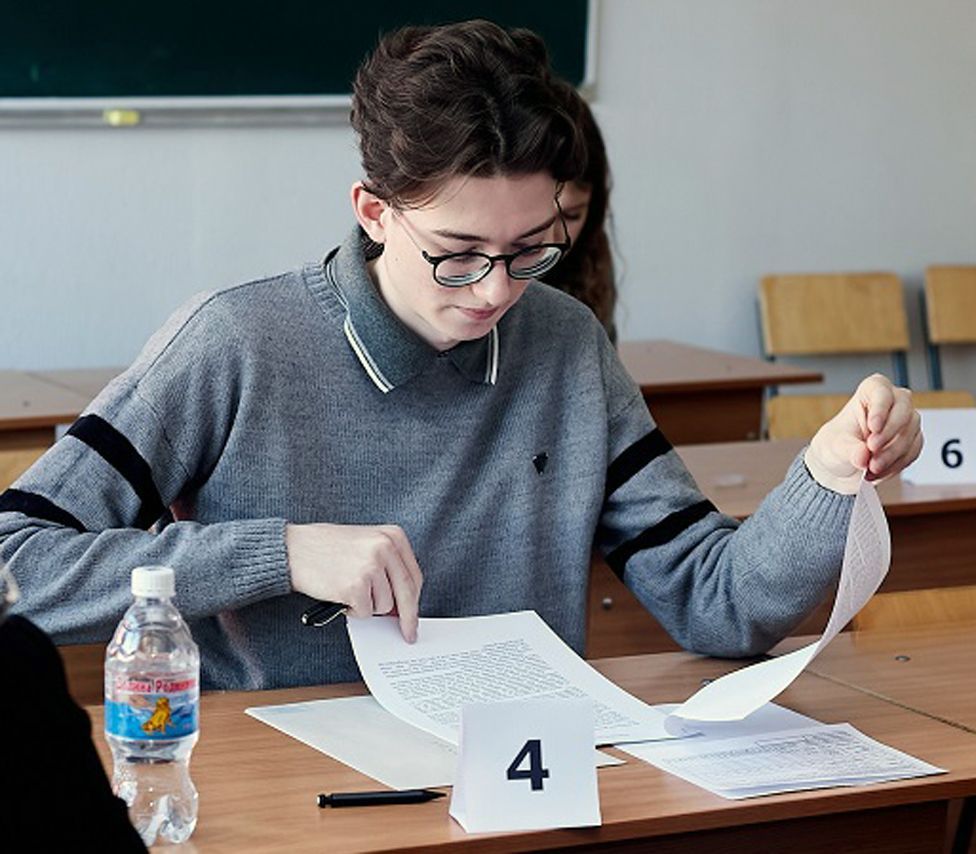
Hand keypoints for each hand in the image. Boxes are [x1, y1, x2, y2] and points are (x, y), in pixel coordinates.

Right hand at [286, 523, 422, 641]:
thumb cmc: (325, 547)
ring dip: (366, 606)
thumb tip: (401, 603)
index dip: (414, 600)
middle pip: (406, 593)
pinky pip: (364, 612)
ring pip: (384, 606)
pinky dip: (351, 610)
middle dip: (407, 618)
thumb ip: (387, 567)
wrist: (292, 548)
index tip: (413, 617)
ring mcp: (371, 566)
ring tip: (347, 589)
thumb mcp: (365, 544)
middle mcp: (385, 547)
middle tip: (407, 633)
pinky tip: (339, 594)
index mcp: (392, 535)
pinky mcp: (355, 585)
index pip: (414, 576)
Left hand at [805, 373, 922, 493]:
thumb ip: (849, 449)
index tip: (873, 428)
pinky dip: (897, 464)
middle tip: (871, 452)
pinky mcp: (913, 440)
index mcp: (870, 391)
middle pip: (902, 412)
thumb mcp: (834, 446)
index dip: (880, 409)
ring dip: (892, 454)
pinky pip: (913, 451)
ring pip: (910, 433)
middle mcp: (892, 402)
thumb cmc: (837, 445)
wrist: (843, 465)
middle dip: (888, 435)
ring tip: (871, 468)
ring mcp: (905, 421)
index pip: (882, 392)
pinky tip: (880, 472)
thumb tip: (862, 456)